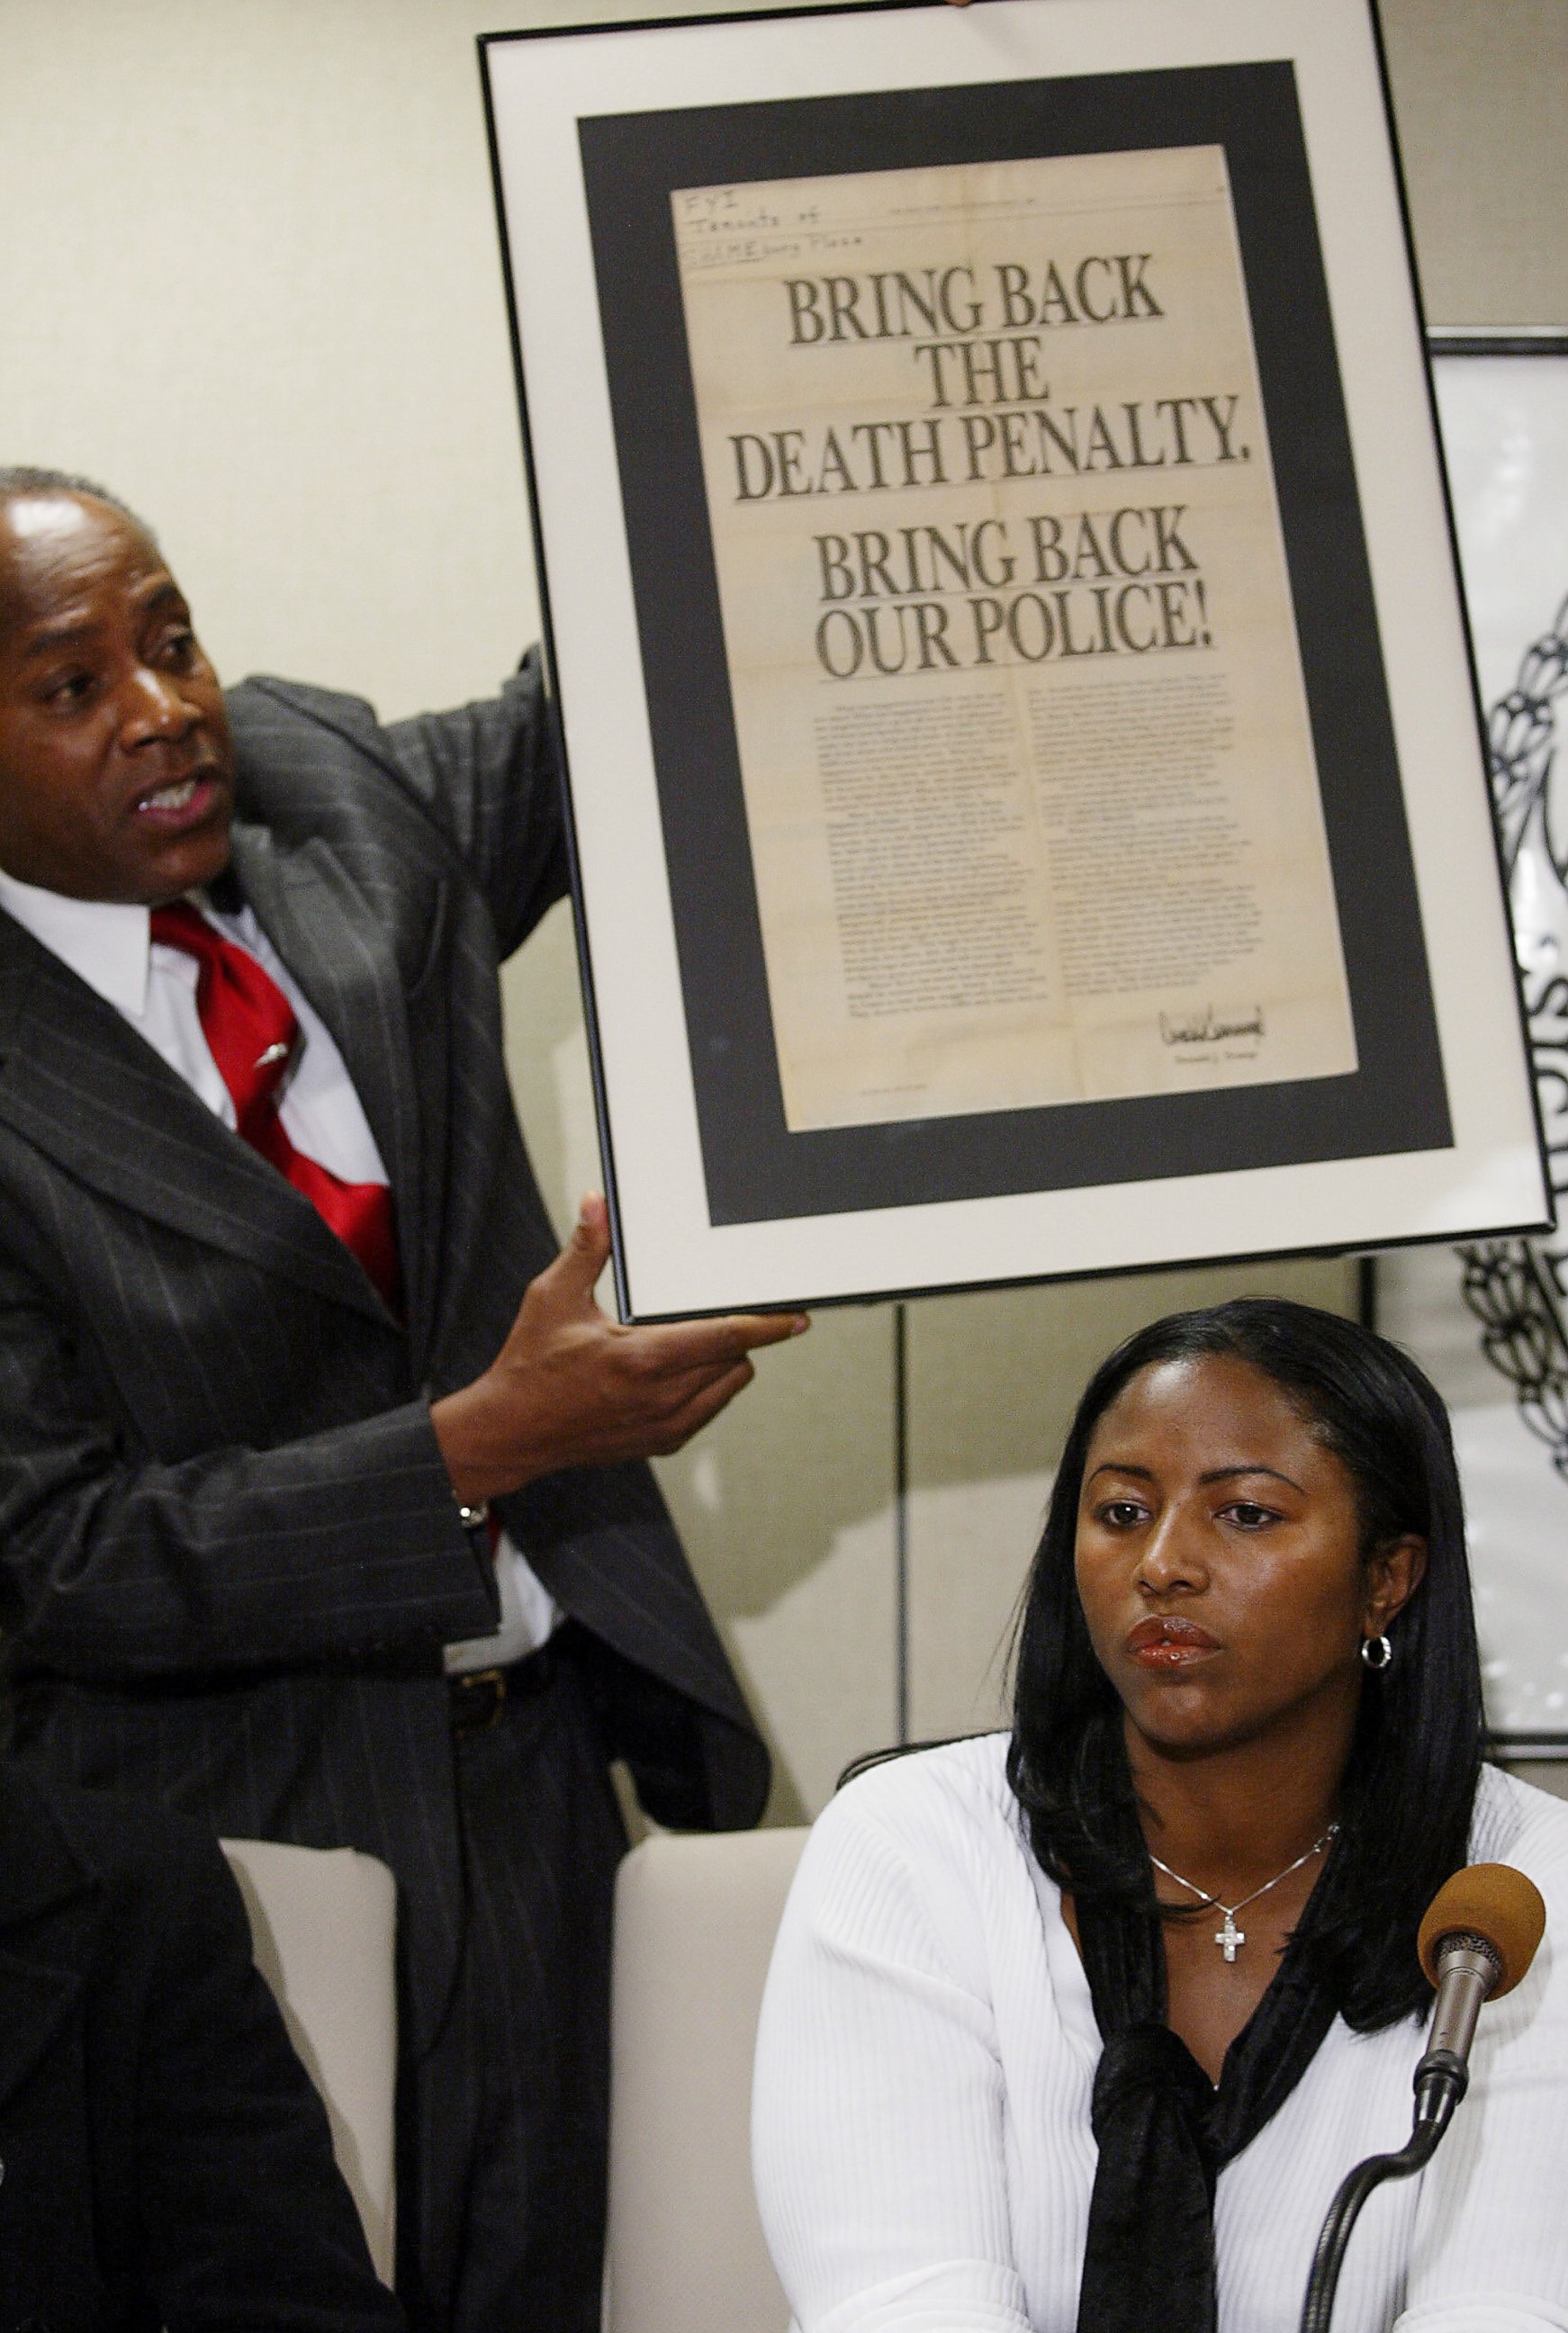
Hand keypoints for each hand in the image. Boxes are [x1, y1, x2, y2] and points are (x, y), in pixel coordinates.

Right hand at [431, 1194, 807, 1501]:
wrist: (510, 1433)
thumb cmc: (530, 1365)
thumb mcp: (553, 1298)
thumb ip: (586, 1249)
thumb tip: (598, 1203)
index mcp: (643, 1359)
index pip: (727, 1337)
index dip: (769, 1325)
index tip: (797, 1317)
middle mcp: (661, 1398)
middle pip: (736, 1360)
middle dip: (738, 1335)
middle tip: (723, 1312)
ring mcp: (664, 1426)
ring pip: (728, 1386)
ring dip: (725, 1362)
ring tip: (694, 1340)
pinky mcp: (661, 1442)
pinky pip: (709, 1409)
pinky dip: (708, 1387)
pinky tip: (680, 1370)